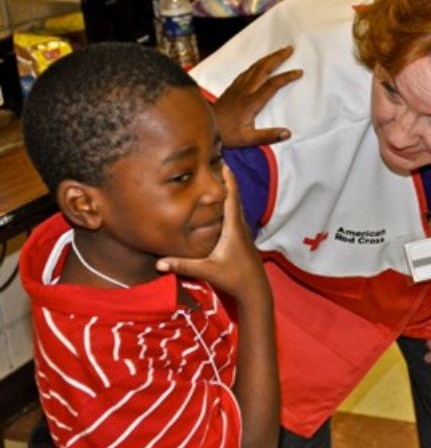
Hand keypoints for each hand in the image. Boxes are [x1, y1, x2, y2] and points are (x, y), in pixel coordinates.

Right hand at [156, 165, 262, 301]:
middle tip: (217, 158)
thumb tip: (158, 263)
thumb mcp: (207, 271)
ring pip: (237, 203)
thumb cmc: (234, 279)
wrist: (255, 290)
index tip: (222, 160)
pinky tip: (223, 198)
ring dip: (229, 187)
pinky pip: (236, 212)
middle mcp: (240, 225)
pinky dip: (230, 200)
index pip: (230, 197)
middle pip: (234, 195)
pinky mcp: (242, 236)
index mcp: (233, 228)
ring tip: (220, 172)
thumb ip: (183, 265)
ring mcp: (243, 230)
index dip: (227, 178)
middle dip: (227, 177)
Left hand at [214, 45, 302, 147]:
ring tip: (278, 52)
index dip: (286, 77)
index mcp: (251, 102)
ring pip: (254, 67)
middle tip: (289, 49)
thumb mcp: (248, 140)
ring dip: (268, 58)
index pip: (272, 85)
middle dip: (278, 57)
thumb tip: (288, 133)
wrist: (204, 127)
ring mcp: (237, 88)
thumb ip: (268, 136)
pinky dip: (256, 64)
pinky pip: (246, 71)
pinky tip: (259, 64)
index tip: (299, 72)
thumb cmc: (226, 134)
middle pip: (263, 69)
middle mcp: (245, 91)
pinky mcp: (232, 88)